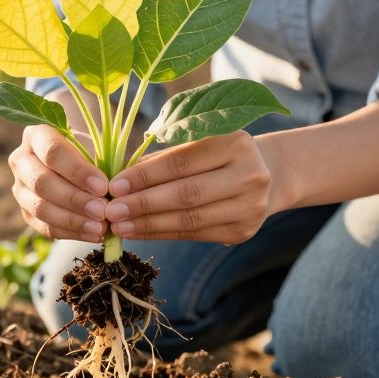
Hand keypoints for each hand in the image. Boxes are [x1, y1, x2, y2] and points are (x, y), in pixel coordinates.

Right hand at [8, 125, 108, 241]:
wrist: (75, 166)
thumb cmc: (89, 152)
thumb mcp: (94, 147)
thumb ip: (99, 162)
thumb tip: (111, 190)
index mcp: (36, 135)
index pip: (52, 152)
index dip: (77, 171)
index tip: (103, 186)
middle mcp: (21, 160)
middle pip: (42, 182)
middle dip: (75, 199)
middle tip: (102, 210)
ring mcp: (20, 188)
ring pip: (40, 208)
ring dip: (73, 220)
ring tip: (100, 226)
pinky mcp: (26, 212)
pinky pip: (45, 227)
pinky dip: (71, 232)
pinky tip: (93, 234)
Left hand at [105, 132, 274, 243]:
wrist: (267, 175)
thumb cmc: (218, 153)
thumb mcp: (199, 142)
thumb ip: (164, 157)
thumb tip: (119, 178)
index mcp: (235, 142)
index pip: (182, 162)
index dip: (146, 175)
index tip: (114, 185)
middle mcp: (249, 174)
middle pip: (187, 194)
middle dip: (143, 204)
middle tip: (111, 210)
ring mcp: (250, 206)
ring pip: (190, 219)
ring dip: (149, 224)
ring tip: (119, 225)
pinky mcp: (243, 231)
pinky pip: (194, 235)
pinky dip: (162, 234)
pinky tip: (139, 232)